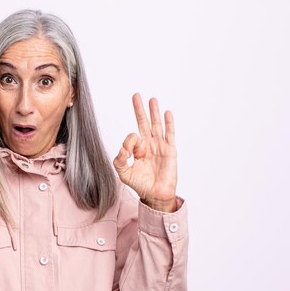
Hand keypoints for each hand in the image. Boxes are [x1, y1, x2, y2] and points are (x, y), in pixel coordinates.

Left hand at [113, 93, 177, 211]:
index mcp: (138, 150)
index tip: (127, 153)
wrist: (156, 195)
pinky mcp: (170, 150)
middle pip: (144, 123)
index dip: (128, 142)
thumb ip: (119, 161)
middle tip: (136, 95)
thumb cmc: (141, 185)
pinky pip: (170, 134)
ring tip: (152, 99)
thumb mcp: (124, 174)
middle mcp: (149, 145)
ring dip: (154, 112)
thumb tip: (122, 149)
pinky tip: (167, 112)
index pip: (132, 137)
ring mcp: (160, 146)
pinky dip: (168, 123)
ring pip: (156, 125)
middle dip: (139, 110)